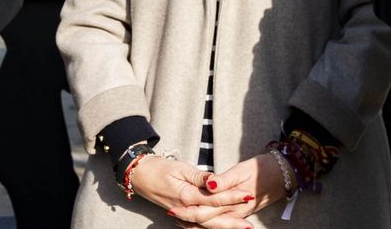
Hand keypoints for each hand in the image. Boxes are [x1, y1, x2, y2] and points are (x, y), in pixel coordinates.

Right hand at [127, 157, 250, 226]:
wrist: (140, 176)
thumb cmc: (161, 168)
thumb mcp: (181, 167)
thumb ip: (199, 176)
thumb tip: (215, 181)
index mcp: (186, 195)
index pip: (214, 199)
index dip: (232, 197)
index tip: (247, 195)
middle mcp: (185, 208)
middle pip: (212, 218)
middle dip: (232, 221)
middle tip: (249, 224)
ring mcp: (182, 213)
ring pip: (206, 225)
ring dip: (224, 227)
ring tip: (241, 227)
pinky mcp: (181, 214)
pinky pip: (197, 225)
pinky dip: (210, 228)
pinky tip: (222, 228)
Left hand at [169, 154, 287, 225]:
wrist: (284, 174)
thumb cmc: (263, 169)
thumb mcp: (243, 169)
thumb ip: (225, 179)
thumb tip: (209, 184)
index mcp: (233, 201)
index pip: (206, 210)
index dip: (189, 210)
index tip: (174, 207)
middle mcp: (235, 212)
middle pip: (208, 220)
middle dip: (189, 219)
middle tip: (172, 215)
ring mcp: (239, 213)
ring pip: (214, 224)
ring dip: (197, 223)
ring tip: (180, 220)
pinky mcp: (241, 212)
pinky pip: (222, 222)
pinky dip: (209, 222)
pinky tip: (200, 221)